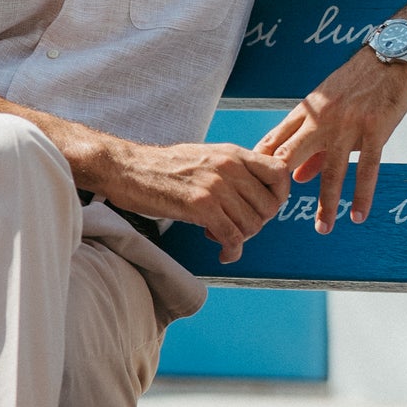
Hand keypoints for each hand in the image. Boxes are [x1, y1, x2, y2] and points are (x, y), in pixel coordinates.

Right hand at [96, 137, 292, 263]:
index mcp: (232, 153)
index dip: (279, 196)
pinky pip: (232, 237)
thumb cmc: (162, 167)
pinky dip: (232, 251)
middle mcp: (229, 166)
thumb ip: (232, 170)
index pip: (279, 173)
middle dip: (256, 225)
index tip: (263, 209)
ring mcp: (215, 185)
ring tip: (221, 236)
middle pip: (269, 206)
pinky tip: (223, 253)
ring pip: (252, 225)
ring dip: (240, 238)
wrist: (126, 168)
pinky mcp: (200, 206)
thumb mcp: (205, 157)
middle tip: (236, 228)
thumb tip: (255, 193)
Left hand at [255, 49, 406, 232]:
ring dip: (326, 204)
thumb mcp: (327, 108)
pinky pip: (368, 168)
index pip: (273, 143)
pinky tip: (358, 215)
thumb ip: (311, 144)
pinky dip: (363, 194)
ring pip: (332, 170)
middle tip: (269, 216)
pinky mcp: (376, 129)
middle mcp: (322, 119)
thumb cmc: (356, 83)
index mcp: (306, 112)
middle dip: (278, 187)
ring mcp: (348, 124)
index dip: (258, 169)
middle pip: (291, 156)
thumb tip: (296, 179)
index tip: (248, 192)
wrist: (390, 54)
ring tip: (322, 228)